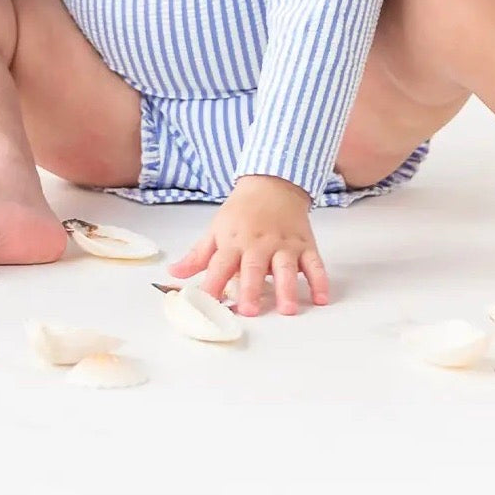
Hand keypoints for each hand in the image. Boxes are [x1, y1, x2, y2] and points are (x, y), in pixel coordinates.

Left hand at [167, 175, 329, 315]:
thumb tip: (172, 275)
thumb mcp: (216, 228)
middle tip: (251, 311)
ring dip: (287, 288)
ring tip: (287, 309)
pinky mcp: (305, 244)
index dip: (212, 284)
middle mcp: (259, 243)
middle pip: (254, 267)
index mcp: (234, 241)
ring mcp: (284, 244)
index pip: (220, 264)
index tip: (207, 305)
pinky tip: (322, 298)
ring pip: (286, 267)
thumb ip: (198, 255)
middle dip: (253, 289)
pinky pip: (315, 263)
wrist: (273, 182)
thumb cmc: (241, 211)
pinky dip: (320, 280)